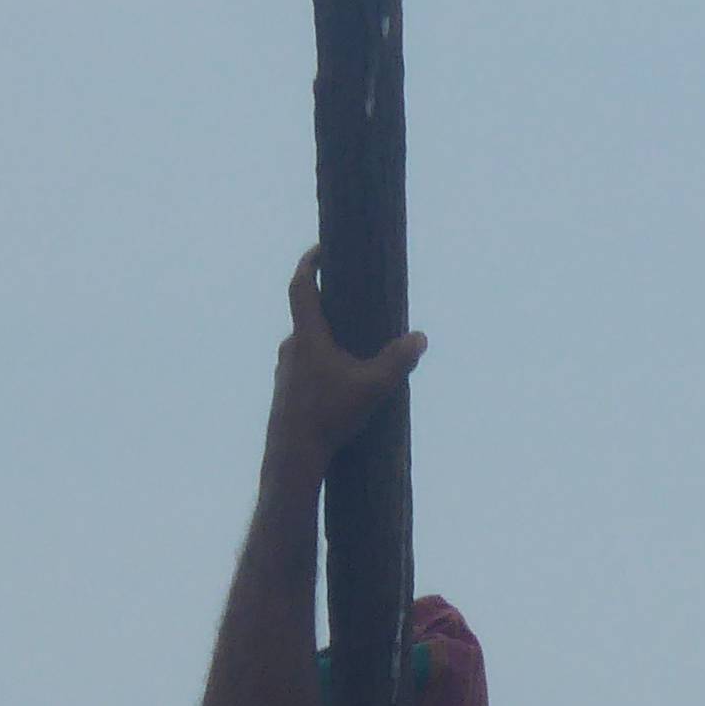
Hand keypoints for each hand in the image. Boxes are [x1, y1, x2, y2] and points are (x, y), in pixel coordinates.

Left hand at [265, 248, 423, 467]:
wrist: (292, 458)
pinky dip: (322, 364)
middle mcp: (291, 348)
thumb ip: (398, 360)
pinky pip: (305, 368)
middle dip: (328, 303)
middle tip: (350, 297)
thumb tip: (419, 338)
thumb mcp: (372, 387)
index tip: (322, 248)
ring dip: (326, 338)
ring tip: (352, 344)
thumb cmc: (328, 417)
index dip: (311, 262)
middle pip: (307, 315)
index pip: (302, 286)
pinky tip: (340, 382)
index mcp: (307, 336)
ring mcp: (285, 372)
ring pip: (307, 345)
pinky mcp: (285, 393)